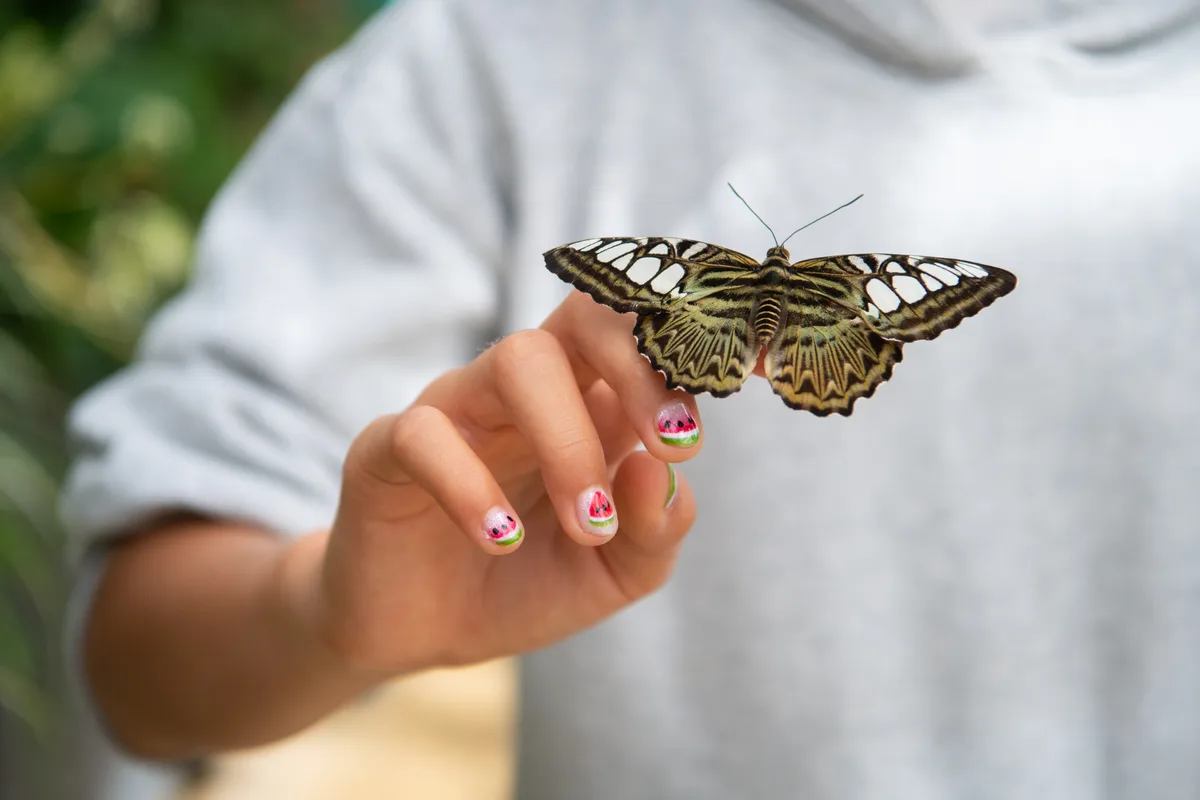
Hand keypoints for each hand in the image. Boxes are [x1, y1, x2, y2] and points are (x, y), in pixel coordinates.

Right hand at [286, 292, 701, 675]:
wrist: (425, 634)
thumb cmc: (528, 583)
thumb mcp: (615, 573)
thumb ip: (655, 527)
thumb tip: (661, 465)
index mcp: (589, 402)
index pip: (637, 332)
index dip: (678, 359)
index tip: (690, 440)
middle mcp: (525, 390)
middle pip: (584, 316)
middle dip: (638, 367)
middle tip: (671, 447)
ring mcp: (457, 410)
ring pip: (516, 360)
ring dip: (569, 442)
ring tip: (587, 524)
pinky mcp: (386, 447)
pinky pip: (426, 433)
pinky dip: (471, 488)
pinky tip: (500, 540)